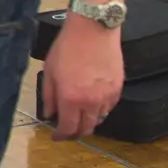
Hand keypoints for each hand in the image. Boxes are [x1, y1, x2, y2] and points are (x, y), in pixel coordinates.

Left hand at [40, 17, 123, 139]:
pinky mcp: (118, 89)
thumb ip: (49, 96)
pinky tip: (91, 103)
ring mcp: (107, 97)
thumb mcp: (50, 70)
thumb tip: (49, 114)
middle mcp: (91, 102)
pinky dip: (99, 110)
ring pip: (98, 120)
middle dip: (75, 133)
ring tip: (78, 116)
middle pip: (86, 129)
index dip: (61, 136)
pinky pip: (108, 108)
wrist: (93, 30)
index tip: (56, 136)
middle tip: (67, 130)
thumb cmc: (67, 47)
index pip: (68, 128)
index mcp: (71, 98)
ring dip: (88, 122)